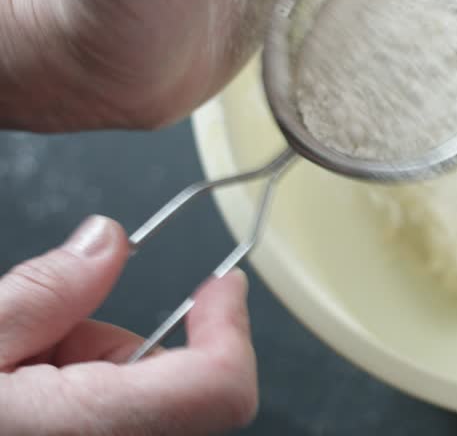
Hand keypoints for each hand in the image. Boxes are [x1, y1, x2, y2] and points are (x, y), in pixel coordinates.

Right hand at [0, 217, 256, 434]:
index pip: (219, 386)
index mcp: (86, 429)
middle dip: (124, 348)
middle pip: (179, 392)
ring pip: (146, 408)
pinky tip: (23, 399)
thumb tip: (107, 243)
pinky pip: (117, 423)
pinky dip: (82, 400)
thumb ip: (42, 294)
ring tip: (14, 370)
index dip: (231, 327)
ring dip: (94, 376)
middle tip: (45, 339)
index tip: (222, 287)